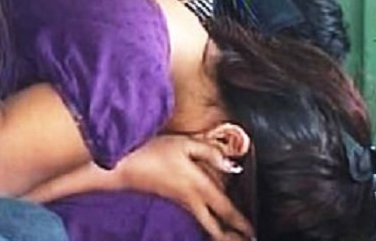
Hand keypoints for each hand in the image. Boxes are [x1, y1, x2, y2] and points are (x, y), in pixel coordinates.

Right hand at [117, 134, 252, 240]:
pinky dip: (207, 221)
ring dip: (220, 231)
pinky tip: (209, 218)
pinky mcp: (170, 199)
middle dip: (230, 236)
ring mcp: (179, 201)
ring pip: (205, 222)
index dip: (240, 222)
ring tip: (231, 236)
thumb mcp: (184, 144)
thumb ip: (210, 151)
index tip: (252, 232)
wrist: (123, 166)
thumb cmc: (152, 152)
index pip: (225, 209)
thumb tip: (231, 164)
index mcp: (198, 186)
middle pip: (214, 225)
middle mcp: (191, 199)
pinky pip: (196, 215)